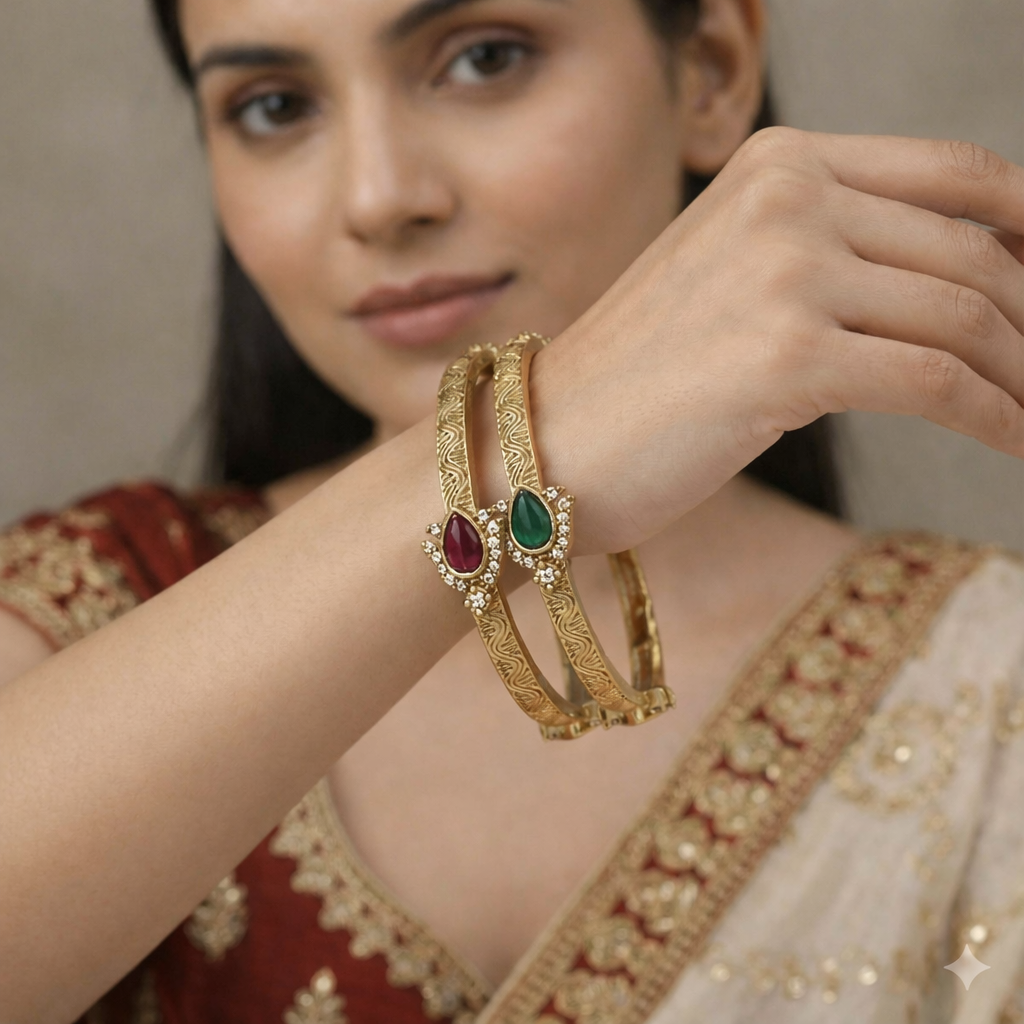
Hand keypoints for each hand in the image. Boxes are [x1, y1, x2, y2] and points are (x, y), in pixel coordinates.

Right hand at [532, 128, 1023, 554]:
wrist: (542, 444)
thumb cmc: (635, 381)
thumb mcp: (735, 282)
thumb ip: (832, 255)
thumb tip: (957, 282)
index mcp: (778, 164)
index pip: (958, 174)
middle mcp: (786, 198)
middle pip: (974, 252)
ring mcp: (784, 273)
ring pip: (965, 318)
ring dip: (1022, 378)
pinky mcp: (785, 358)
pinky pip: (936, 384)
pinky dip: (997, 419)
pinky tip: (1016, 446)